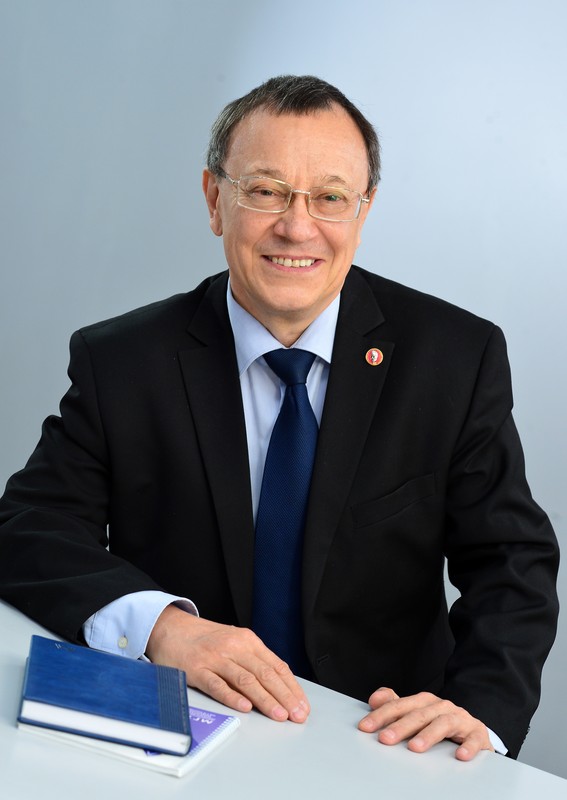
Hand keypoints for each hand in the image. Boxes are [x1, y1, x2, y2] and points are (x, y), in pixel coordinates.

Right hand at [145, 605, 309, 723]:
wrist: (171, 628)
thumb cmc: (206, 640)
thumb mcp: (234, 643)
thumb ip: (254, 660)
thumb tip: (280, 686)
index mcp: (248, 641)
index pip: (276, 666)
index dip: (292, 687)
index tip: (303, 705)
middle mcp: (234, 647)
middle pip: (265, 674)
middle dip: (284, 696)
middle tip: (297, 715)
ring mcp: (215, 658)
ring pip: (245, 680)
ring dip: (265, 700)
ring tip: (279, 715)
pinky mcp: (196, 669)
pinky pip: (217, 685)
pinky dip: (232, 697)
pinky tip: (245, 707)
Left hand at [358, 687, 494, 760]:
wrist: (474, 730)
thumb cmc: (439, 722)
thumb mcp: (417, 713)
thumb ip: (395, 705)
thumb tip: (374, 700)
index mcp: (425, 701)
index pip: (399, 705)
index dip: (382, 715)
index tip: (365, 727)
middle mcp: (442, 706)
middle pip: (419, 714)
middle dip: (401, 726)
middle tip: (385, 739)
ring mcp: (461, 719)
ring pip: (443, 723)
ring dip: (428, 735)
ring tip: (415, 748)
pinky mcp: (477, 734)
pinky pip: (473, 739)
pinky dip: (468, 746)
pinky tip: (459, 756)